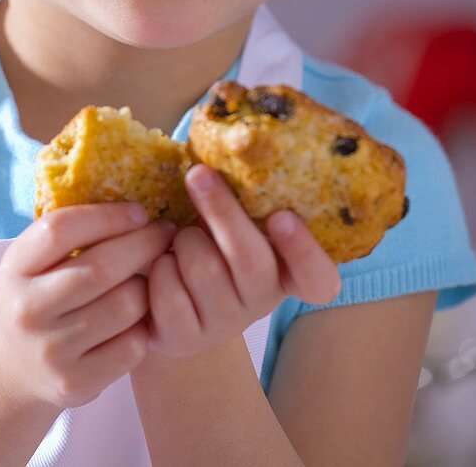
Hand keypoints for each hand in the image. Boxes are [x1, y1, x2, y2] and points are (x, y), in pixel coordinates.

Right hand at [0, 202, 175, 408]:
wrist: (14, 370)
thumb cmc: (38, 297)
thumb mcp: (34, 261)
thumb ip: (69, 233)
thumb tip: (133, 203)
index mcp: (15, 268)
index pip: (61, 229)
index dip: (107, 215)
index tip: (140, 211)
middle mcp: (27, 310)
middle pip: (102, 266)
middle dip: (145, 243)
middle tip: (165, 233)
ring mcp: (51, 350)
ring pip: (126, 304)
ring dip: (147, 286)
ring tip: (148, 278)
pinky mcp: (76, 382)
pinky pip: (133, 345)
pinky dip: (145, 326)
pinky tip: (140, 317)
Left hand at [144, 164, 341, 357]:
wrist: (159, 295)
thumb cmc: (204, 236)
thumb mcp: (231, 218)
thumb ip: (242, 194)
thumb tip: (235, 136)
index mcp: (285, 271)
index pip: (317, 279)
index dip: (304, 250)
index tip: (283, 216)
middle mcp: (261, 302)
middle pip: (252, 261)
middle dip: (222, 211)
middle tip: (198, 174)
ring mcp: (223, 325)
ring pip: (203, 268)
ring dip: (182, 239)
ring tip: (178, 235)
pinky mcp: (184, 340)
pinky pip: (168, 294)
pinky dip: (158, 266)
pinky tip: (159, 262)